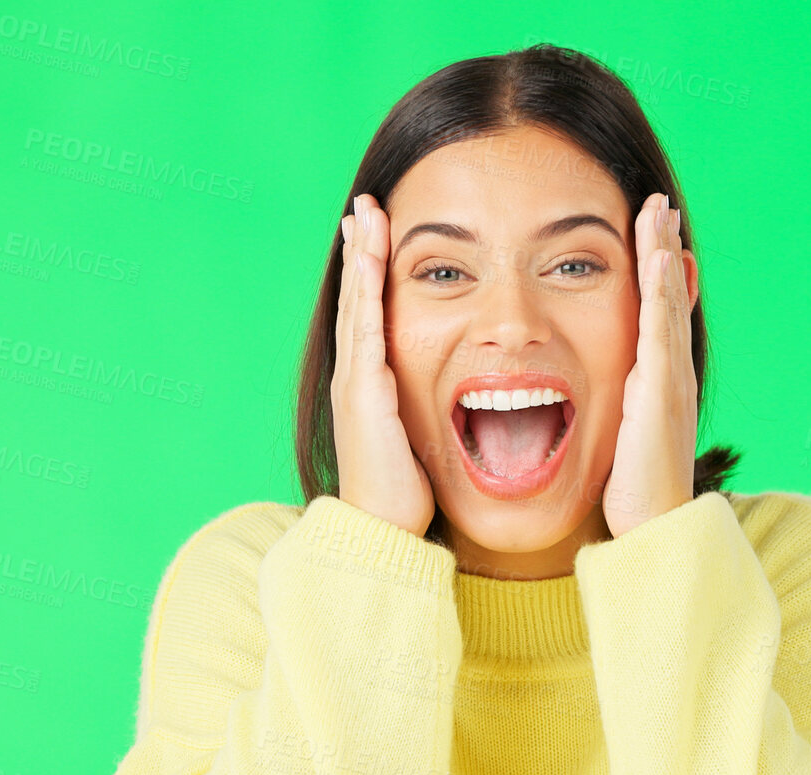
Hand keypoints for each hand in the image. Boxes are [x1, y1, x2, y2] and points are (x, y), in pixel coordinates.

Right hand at [335, 193, 435, 537]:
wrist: (381, 531)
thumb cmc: (403, 496)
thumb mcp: (418, 442)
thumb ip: (426, 416)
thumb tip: (455, 407)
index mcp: (370, 386)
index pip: (370, 316)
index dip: (372, 275)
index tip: (377, 236)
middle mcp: (356, 377)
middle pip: (356, 298)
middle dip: (360, 251)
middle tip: (364, 207)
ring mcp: (356, 382)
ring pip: (356, 305)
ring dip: (360, 256)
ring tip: (364, 215)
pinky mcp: (364, 392)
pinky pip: (365, 329)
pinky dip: (364, 291)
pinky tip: (369, 260)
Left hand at [602, 193, 698, 538]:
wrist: (653, 531)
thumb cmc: (633, 493)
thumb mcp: (620, 437)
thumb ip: (614, 409)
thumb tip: (601, 392)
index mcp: (656, 383)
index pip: (656, 313)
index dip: (654, 271)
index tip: (649, 232)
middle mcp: (670, 375)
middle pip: (667, 297)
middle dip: (663, 248)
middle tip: (659, 204)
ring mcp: (669, 381)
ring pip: (668, 305)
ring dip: (663, 255)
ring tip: (659, 212)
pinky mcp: (660, 393)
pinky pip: (661, 332)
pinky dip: (662, 293)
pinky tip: (660, 259)